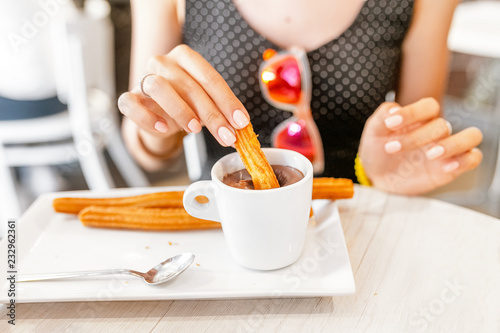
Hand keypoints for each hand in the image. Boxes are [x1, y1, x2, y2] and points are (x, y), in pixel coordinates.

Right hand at [118, 44, 249, 146]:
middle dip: (212, 114)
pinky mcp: (129, 97)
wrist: (158, 113)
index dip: (227, 101)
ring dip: (180, 110)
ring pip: (159, 87)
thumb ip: (222, 110)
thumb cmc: (186, 103)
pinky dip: (147, 117)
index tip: (241, 122)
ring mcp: (143, 78)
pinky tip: (164, 128)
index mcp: (185, 57)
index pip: (209, 77)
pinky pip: (131, 103)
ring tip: (195, 129)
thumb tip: (241, 127)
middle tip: (226, 135)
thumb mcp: (207, 103)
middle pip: (189, 85)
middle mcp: (163, 63)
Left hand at [358, 98, 482, 194]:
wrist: (377, 176)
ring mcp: (446, 149)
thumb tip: (395, 109)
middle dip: (416, 137)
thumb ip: (382, 117)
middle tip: (391, 148)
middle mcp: (436, 131)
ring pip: (471, 136)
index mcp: (420, 118)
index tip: (390, 124)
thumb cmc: (378, 150)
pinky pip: (472, 158)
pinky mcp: (450, 168)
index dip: (412, 112)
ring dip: (452, 144)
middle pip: (442, 125)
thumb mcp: (374, 132)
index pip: (429, 106)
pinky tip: (445, 167)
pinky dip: (464, 160)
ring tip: (430, 155)